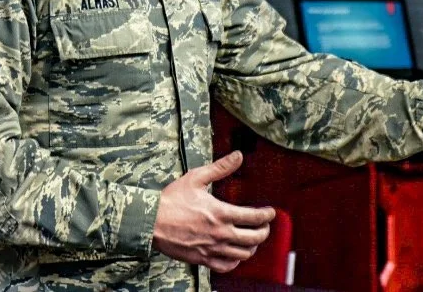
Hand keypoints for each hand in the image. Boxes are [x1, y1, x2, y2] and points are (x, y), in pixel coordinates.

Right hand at [152, 151, 275, 272]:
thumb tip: (238, 156)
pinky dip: (235, 262)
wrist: (151, 221)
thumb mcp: (196, 177)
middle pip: (253, 238)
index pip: (254, 218)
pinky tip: (235, 254)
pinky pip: (226, 266)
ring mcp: (212, 248)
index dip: (266, 215)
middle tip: (265, 226)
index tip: (270, 212)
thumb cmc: (172, 199)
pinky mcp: (202, 259)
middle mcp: (220, 233)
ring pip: (242, 254)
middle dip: (264, 232)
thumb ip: (220, 167)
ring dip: (252, 247)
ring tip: (253, 239)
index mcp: (220, 213)